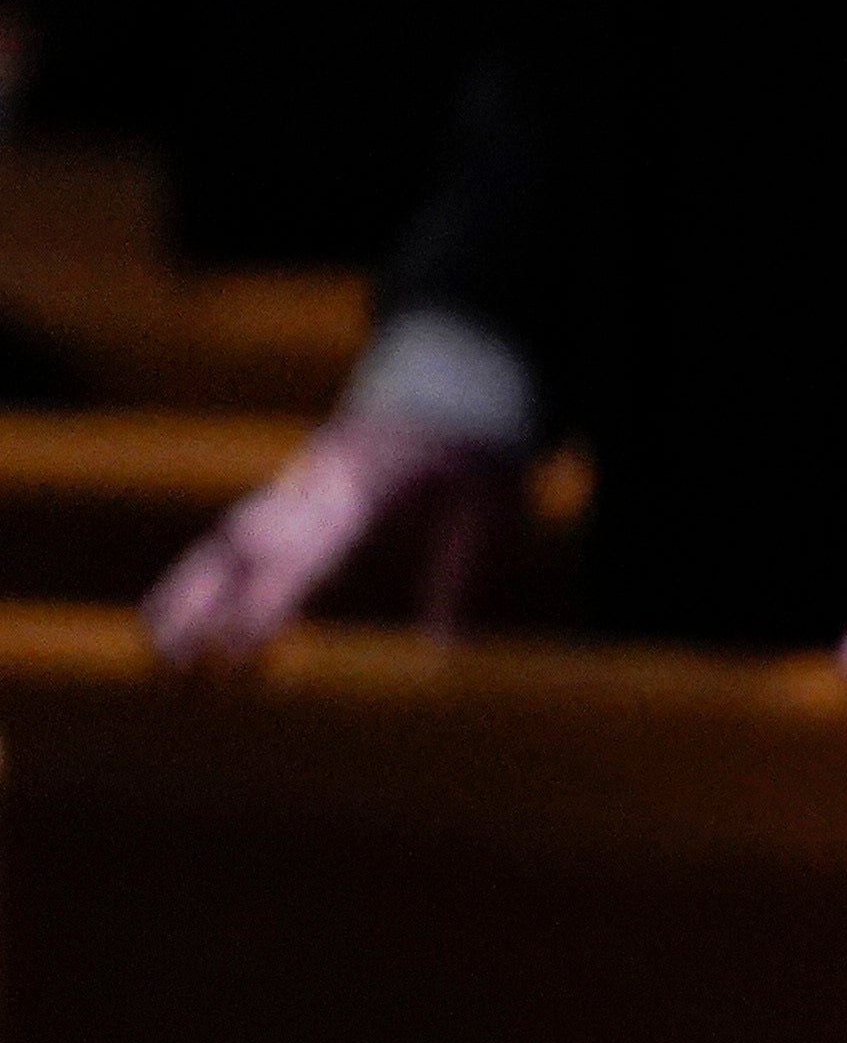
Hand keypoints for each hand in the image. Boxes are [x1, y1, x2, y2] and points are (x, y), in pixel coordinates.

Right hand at [145, 414, 511, 667]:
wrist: (451, 379)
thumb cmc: (477, 453)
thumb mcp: (494, 508)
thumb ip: (463, 577)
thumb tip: (445, 652)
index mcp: (370, 491)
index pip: (311, 553)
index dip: (273, 598)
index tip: (242, 644)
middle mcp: (321, 488)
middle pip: (247, 547)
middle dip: (208, 605)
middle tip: (176, 663)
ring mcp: (300, 486)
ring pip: (226, 539)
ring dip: (186, 594)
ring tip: (156, 653)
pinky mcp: (292, 491)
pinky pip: (232, 534)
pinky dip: (198, 575)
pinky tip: (167, 617)